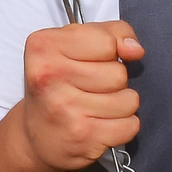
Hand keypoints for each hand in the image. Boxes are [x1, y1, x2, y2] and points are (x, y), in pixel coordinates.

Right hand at [9, 22, 143, 171]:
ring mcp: (65, 108)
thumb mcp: (74, 46)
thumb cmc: (59, 85)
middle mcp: (49, 76)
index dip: (108, 52)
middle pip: (119, 73)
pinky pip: (130, 125)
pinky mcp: (83, 136)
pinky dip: (123, 127)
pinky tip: (101, 126)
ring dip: (121, 105)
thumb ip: (110, 34)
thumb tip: (135, 49)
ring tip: (97, 108)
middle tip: (91, 89)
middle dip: (115, 82)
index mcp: (44, 47)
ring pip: (129, 100)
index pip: (107, 42)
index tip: (90, 62)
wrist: (36, 137)